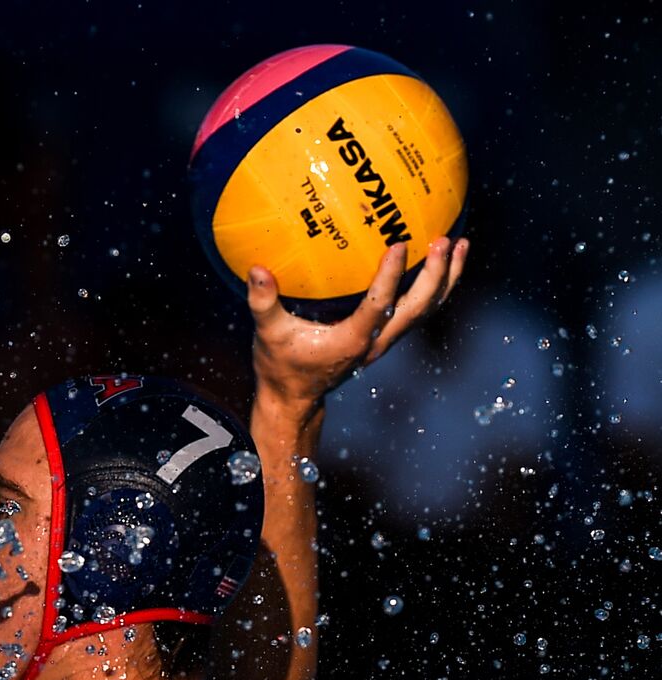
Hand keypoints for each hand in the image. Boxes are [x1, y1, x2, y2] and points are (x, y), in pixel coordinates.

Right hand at [247, 236, 468, 415]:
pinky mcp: (384, 337)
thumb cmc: (281, 366)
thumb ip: (263, 302)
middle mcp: (377, 340)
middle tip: (445, 240)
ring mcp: (384, 340)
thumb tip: (257, 269)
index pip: (379, 304)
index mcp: (353, 339)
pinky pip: (417, 310)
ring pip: (427, 309)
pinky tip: (437, 263)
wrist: (294, 400)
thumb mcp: (268, 335)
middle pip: (420, 307)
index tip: (399, 243)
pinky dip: (434, 286)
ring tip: (461, 244)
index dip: (390, 275)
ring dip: (447, 278)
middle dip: (437, 274)